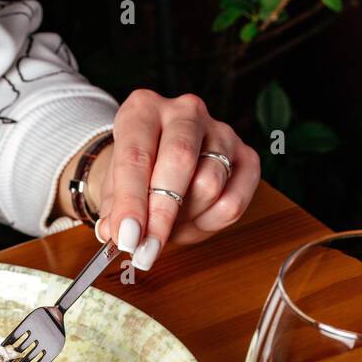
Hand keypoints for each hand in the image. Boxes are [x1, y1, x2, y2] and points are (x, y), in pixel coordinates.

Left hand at [85, 90, 260, 269]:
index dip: (131, 202)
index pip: (136, 156)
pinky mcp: (246, 156)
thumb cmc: (137, 172)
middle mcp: (185, 112)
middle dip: (161, 214)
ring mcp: (221, 131)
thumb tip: (116, 232)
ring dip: (185, 219)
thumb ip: (114, 209)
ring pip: (209, 184)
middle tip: (146, 250)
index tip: (127, 238)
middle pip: (179, 162)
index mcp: (143, 110)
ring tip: (169, 225)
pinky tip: (194, 220)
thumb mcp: (114, 187)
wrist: (162, 159)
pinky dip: (211, 223)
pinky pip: (234, 201)